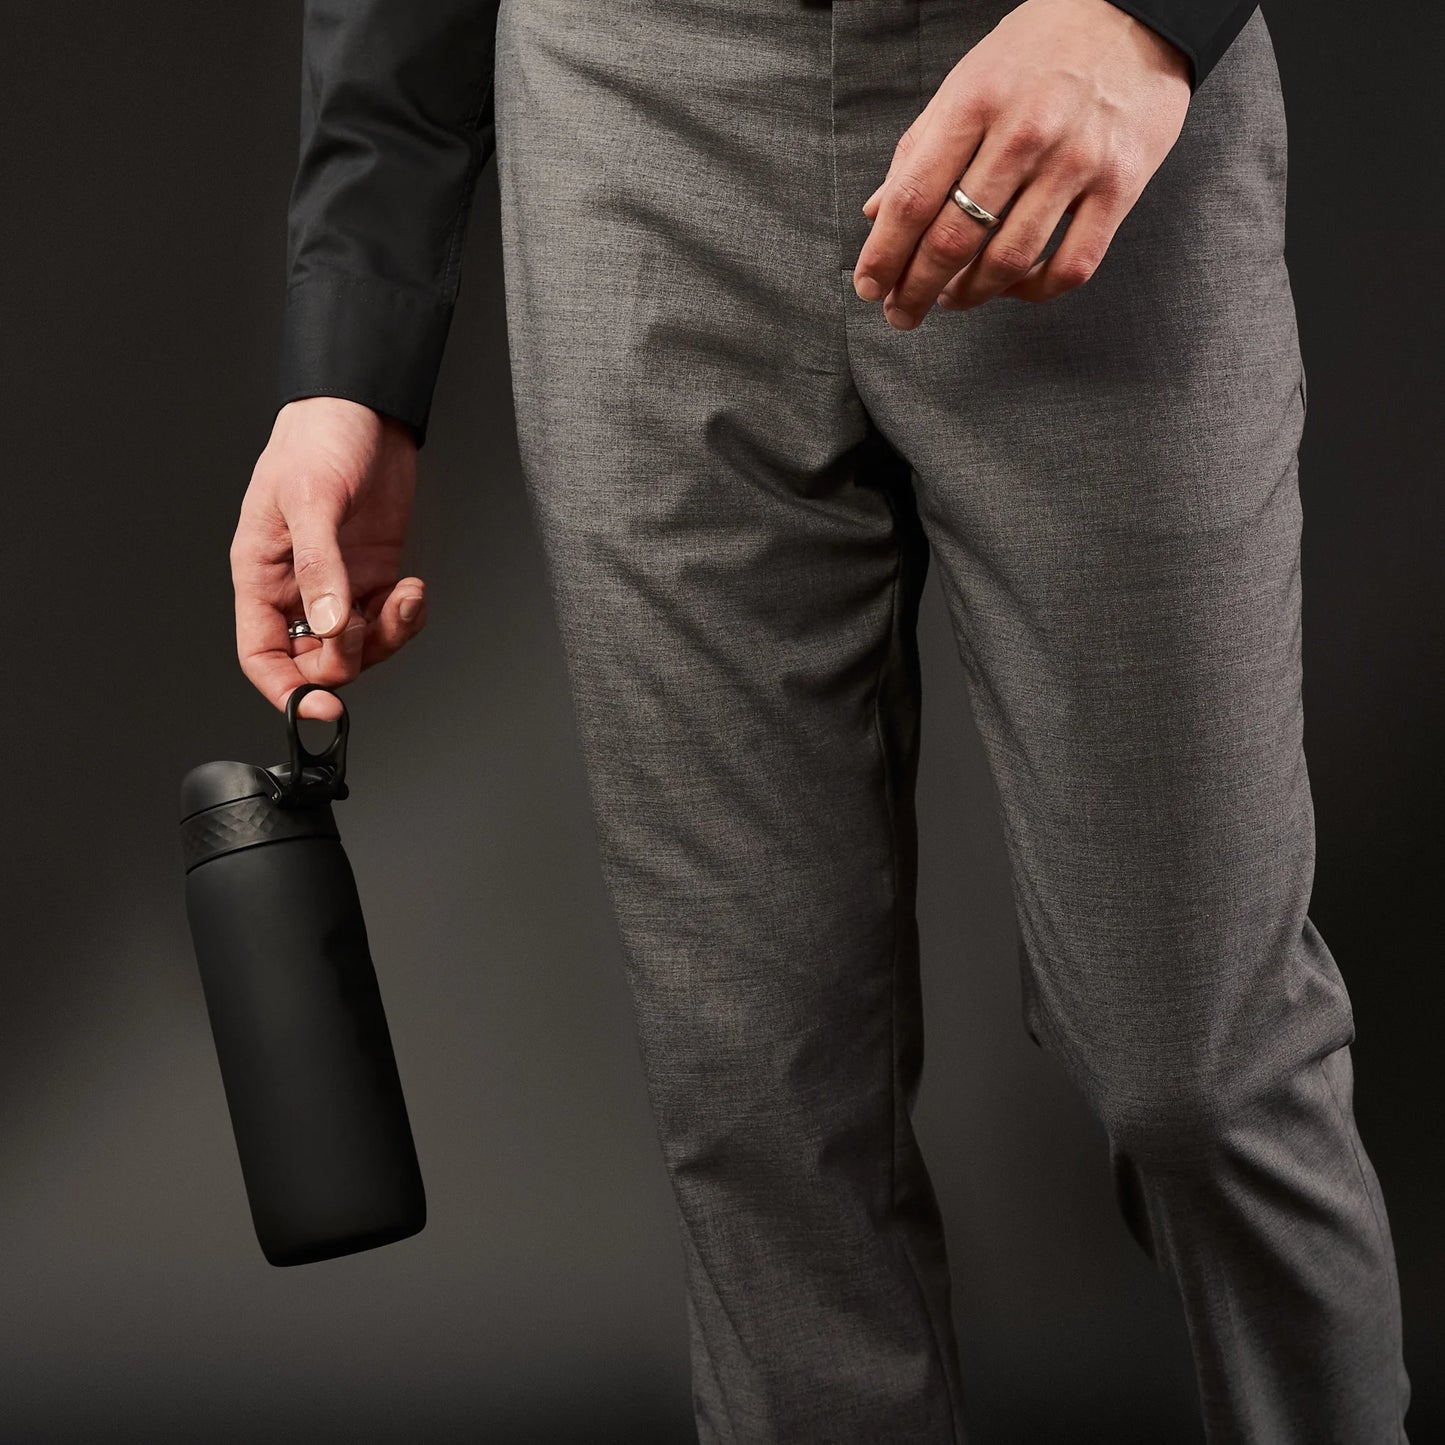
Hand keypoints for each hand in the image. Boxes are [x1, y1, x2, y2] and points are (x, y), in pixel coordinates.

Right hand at [231, 396, 426, 721]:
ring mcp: (339, 583)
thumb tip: (326, 624)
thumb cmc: (319, 439)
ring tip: (403, 596)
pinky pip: (387, 620)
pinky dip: (405, 617)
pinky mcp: (373, 574)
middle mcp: (297, 587)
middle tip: (366, 624)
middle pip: (314, 661)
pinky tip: (412, 589)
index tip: (319, 707)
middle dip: (345, 659)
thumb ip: (320, 566)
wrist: (365, 408)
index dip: (286, 689)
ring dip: (385, 636)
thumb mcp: (311, 499)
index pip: (261, 655)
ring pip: (357, 646)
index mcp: (261, 574)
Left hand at [853, 0, 1191, 327]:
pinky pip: (1072, 265)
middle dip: (917, 289)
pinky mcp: (1121, 184)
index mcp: (976, 102)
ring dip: (970, 295)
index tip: (869, 286)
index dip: (884, 255)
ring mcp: (1076, 161)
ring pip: (1008, 261)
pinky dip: (1034, 290)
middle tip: (902, 311)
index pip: (913, 199)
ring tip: (951, 299)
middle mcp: (1025, 132)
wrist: (1137, 12)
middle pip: (954, 239)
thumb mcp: (967, 81)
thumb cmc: (1042, 48)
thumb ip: (920, 149)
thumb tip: (876, 214)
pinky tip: (1014, 287)